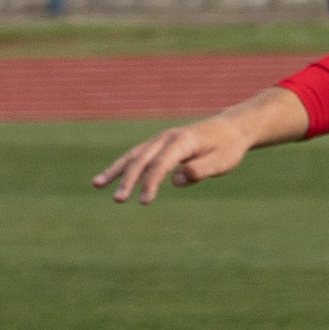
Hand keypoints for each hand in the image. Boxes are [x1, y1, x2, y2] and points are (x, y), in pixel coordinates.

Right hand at [94, 114, 258, 204]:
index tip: (144, 200)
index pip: (162, 164)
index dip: (151, 182)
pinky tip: (109, 177)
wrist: (231, 129)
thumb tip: (175, 181)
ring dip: (116, 170)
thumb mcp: (222, 161)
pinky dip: (122, 165)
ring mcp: (160, 140)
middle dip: (128, 180)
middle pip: (142, 159)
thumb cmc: (228, 148)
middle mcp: (166, 138)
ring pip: (133, 155)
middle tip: (118, 200)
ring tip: (97, 185)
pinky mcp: (159, 145)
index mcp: (182, 142)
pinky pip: (136, 155)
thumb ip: (200, 170)